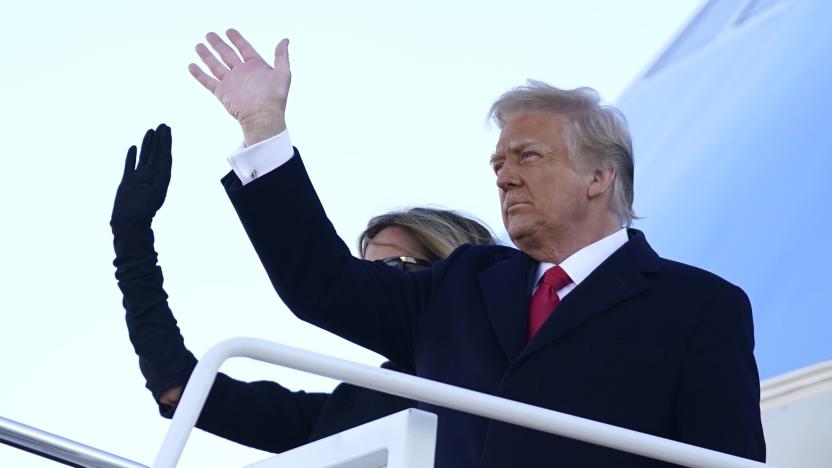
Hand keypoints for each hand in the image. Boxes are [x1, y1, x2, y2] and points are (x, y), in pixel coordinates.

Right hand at [111, 124, 171, 229]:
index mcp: (160, 178)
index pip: (165, 156)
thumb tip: (165, 157)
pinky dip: (132, 157)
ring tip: (150, 131)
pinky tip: (133, 148)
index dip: (166, 142)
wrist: (128, 223)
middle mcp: (151, 176)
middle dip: (160, 140)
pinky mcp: (128, 182)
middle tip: (163, 125)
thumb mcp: (155, 190)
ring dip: (148, 144)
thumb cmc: (142, 209)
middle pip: (156, 154)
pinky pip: (130, 166)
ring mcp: (139, 179)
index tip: (167, 129)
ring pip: (144, 157)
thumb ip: (160, 174)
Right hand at [189, 29, 290, 145]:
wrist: (263, 118)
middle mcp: (242, 73)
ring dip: (207, 56)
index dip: (237, 39)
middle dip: (218, 44)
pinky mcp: (222, 92)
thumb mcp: (283, 74)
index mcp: (256, 67)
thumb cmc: (276, 99)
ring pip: (215, 65)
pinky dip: (199, 74)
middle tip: (209, 34)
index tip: (229, 30)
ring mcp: (231, 82)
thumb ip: (282, 56)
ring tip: (198, 45)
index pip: (244, 48)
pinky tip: (191, 65)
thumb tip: (285, 39)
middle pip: (227, 54)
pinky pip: (208, 81)